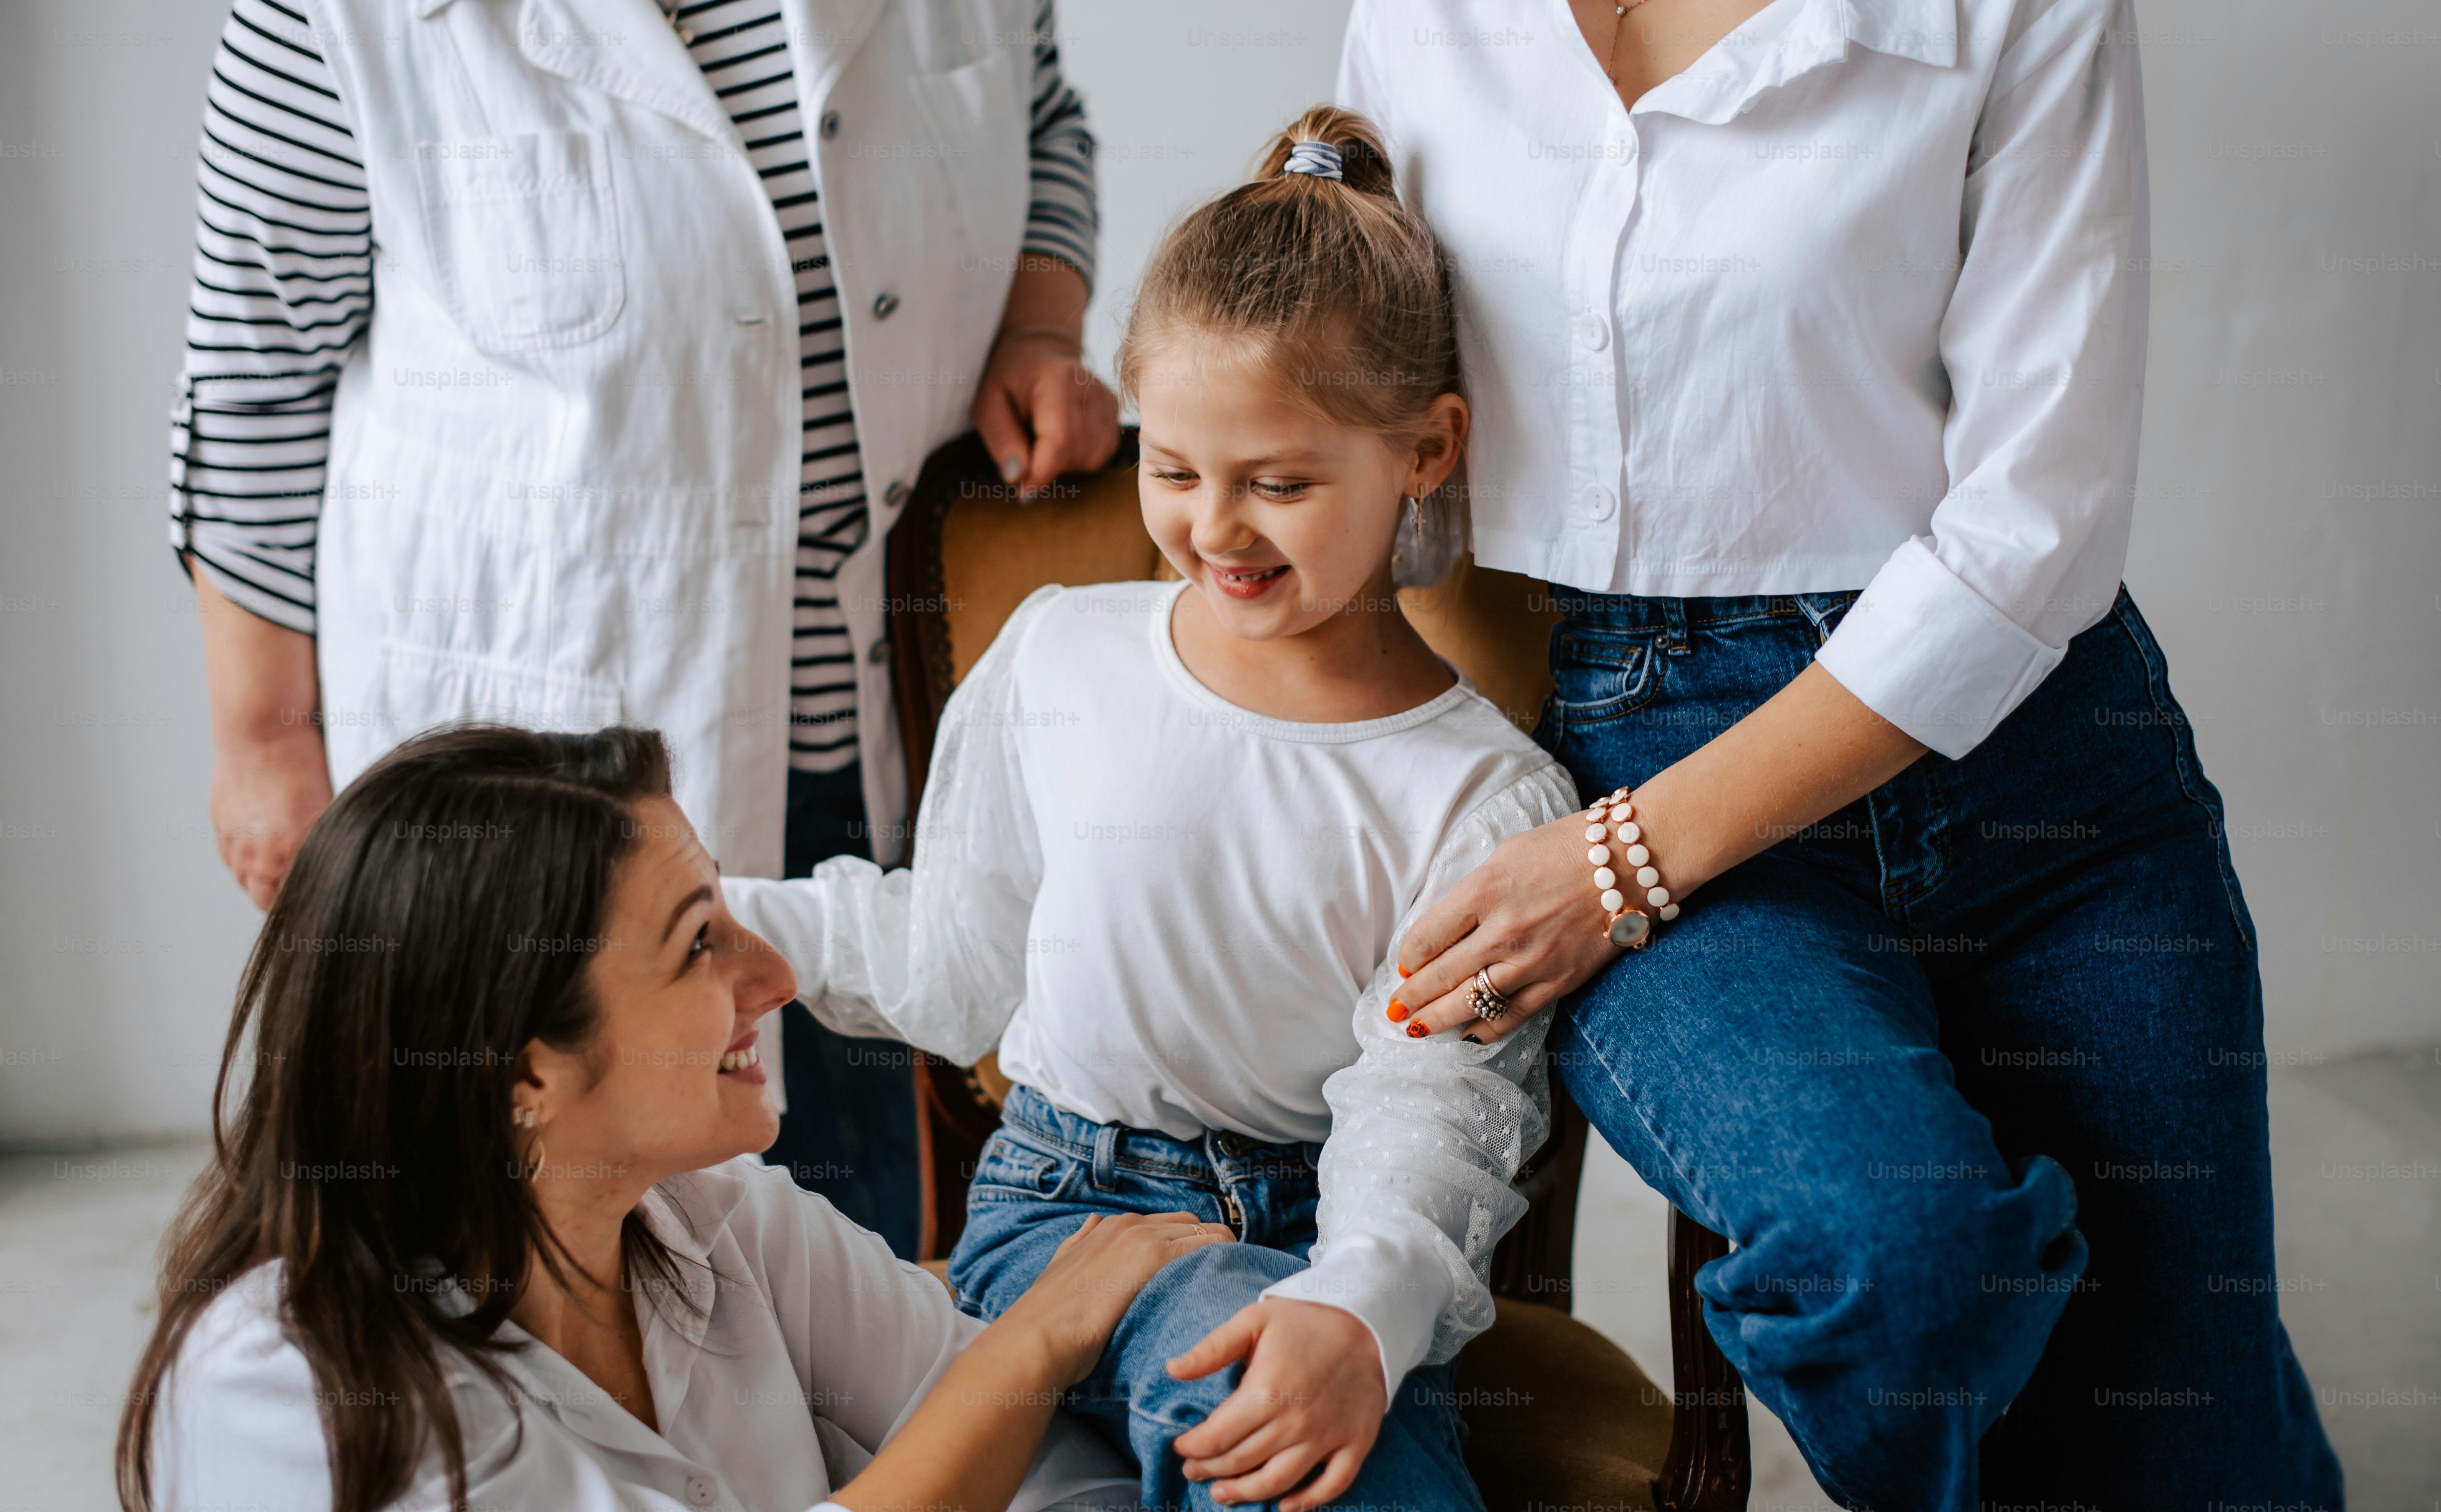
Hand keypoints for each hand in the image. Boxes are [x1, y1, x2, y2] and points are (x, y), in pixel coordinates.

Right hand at [209, 729, 332, 909]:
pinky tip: (260, 837)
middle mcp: (250, 856)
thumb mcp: (327, 813)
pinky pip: (229, 851)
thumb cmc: (300, 769)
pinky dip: (244, 853)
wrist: (260, 735)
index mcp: (280, 859)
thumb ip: (323, 848)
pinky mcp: (219, 821)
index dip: (300, 901)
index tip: (313, 898)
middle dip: (278, 897)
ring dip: (259, 875)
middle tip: (297, 885)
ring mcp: (230, 840)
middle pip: (260, 897)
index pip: (285, 903)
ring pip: (242, 875)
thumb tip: (332, 869)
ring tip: (280, 860)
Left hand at [971, 332, 1119, 499]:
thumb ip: (1002, 440)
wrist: (1039, 353)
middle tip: (1025, 444)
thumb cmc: (1009, 381)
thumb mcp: (988, 405)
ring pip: (1090, 459)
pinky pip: (1099, 455)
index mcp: (1057, 379)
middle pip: (1075, 453)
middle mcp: (1092, 390)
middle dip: (1046, 464)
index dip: (1042, 473)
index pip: (1060, 439)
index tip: (1023, 494)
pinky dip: (1077, 456)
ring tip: (1043, 435)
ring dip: (1062, 461)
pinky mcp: (1116, 416)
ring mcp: (1109, 403)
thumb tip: (1018, 478)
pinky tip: (1062, 437)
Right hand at [996, 1212, 1228, 1385]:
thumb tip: (1093, 1223)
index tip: (1199, 1271)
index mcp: (1112, 1226)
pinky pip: (1210, 1247)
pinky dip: (1223, 1263)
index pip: (1170, 1225)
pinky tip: (1226, 1290)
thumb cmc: (1047, 1318)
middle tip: (1219, 1281)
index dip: (1188, 1246)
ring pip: (1207, 1232)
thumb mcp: (1061, 1267)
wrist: (1036, 1339)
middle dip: (1210, 1247)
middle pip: (1193, 1224)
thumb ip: (1080, 1244)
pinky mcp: (1155, 1256)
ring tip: (1228, 1289)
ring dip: (1222, 1256)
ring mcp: (1143, 1237)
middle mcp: (1129, 1223)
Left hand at [1169, 1298, 1387, 1511]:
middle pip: (1242, 1461)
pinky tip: (1285, 1506)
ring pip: (1278, 1481)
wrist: (1367, 1322)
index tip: (1182, 1447)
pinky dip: (1308, 1502)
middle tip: (1194, 1470)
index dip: (1193, 1447)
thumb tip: (1171, 1370)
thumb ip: (1211, 1349)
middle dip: (1211, 1469)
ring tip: (1222, 1494)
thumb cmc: (1305, 1320)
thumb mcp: (1254, 1321)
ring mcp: (1327, 1436)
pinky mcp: (1355, 1443)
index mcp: (1267, 1391)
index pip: (1217, 1435)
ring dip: (1246, 1493)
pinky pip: (1332, 1485)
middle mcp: (1296, 1421)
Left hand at [1387, 809, 1620, 1042]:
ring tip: (1416, 1028)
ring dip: (1436, 1019)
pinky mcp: (1558, 982)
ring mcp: (1531, 961)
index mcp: (1483, 892)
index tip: (1403, 967)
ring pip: (1470, 1003)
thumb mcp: (1504, 856)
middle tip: (1393, 1011)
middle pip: (1441, 975)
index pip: (1427, 936)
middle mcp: (1502, 932)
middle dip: (1411, 997)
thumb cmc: (1566, 848)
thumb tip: (1444, 929)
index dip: (1408, 958)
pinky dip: (1484, 1030)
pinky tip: (1466, 1036)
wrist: (1630, 862)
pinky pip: (1512, 1016)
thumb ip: (1472, 893)